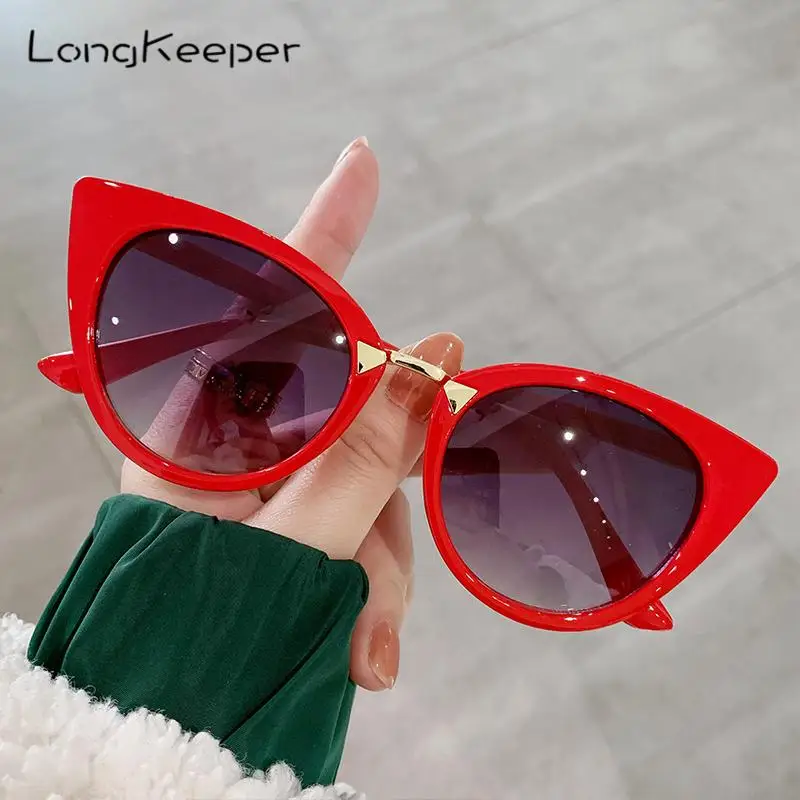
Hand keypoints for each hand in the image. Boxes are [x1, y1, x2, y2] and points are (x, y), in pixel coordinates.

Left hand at [121, 138, 463, 690]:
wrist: (179, 715)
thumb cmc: (207, 627)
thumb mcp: (300, 542)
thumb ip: (372, 450)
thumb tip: (440, 352)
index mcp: (209, 424)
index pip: (276, 303)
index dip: (326, 227)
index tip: (362, 161)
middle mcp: (243, 437)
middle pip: (360, 417)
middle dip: (386, 507)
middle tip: (374, 596)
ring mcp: (274, 477)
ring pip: (375, 482)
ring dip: (381, 568)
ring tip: (362, 653)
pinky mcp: (299, 516)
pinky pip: (366, 522)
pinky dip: (372, 583)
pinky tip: (362, 650)